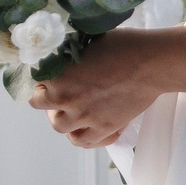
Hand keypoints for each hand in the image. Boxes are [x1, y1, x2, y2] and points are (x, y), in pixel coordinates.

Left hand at [31, 31, 164, 149]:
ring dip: (60, 117)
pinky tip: (90, 127)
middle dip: (46, 96)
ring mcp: (84, 116)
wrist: (151, 63)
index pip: (34, 79)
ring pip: (58, 126)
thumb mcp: (86, 43)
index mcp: (58, 74)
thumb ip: (68, 56)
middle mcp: (66, 98)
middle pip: (39, 103)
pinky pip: (84, 141)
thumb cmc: (122, 45)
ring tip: (71, 110)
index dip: (41, 76)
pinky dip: (83, 136)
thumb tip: (59, 57)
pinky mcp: (104, 127)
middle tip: (58, 91)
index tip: (49, 75)